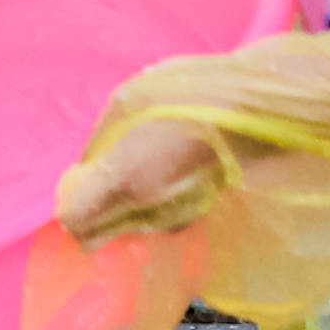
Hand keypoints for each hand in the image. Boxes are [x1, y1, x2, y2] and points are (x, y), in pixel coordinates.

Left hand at [53, 105, 228, 242]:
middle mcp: (147, 211)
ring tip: (141, 171)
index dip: (70, 203)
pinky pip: (154, 224)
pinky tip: (165, 177)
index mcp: (127, 179)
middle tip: (102, 181)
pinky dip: (149, 210)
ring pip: (126, 230)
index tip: (79, 183)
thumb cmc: (190, 94)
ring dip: (121, 212)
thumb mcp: (129, 101)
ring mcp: (173, 220)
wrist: (259, 107)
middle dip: (92, 213)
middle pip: (96, 235)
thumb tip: (86, 169)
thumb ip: (100, 142)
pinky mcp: (194, 219)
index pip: (75, 220)